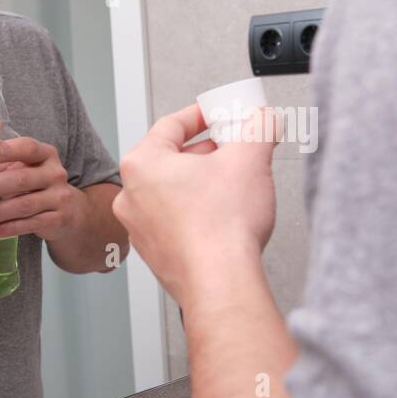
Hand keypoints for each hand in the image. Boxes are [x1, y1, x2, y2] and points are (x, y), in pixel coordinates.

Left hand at [0, 137, 83, 241]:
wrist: (70, 211)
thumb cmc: (34, 186)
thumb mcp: (24, 168)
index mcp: (46, 154)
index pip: (26, 147)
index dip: (4, 151)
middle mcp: (56, 173)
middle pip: (21, 178)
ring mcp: (60, 197)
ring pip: (24, 205)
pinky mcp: (60, 219)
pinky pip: (30, 224)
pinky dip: (7, 228)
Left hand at [113, 104, 283, 305]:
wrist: (221, 283)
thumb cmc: (221, 227)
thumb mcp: (250, 158)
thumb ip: (258, 128)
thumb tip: (264, 120)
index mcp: (142, 164)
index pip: (172, 124)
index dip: (203, 115)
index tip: (219, 114)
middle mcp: (132, 196)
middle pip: (172, 159)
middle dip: (207, 151)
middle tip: (234, 148)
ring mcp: (141, 228)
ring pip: (173, 192)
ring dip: (202, 183)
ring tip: (233, 184)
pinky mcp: (156, 254)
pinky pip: (176, 221)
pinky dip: (198, 213)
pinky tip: (223, 216)